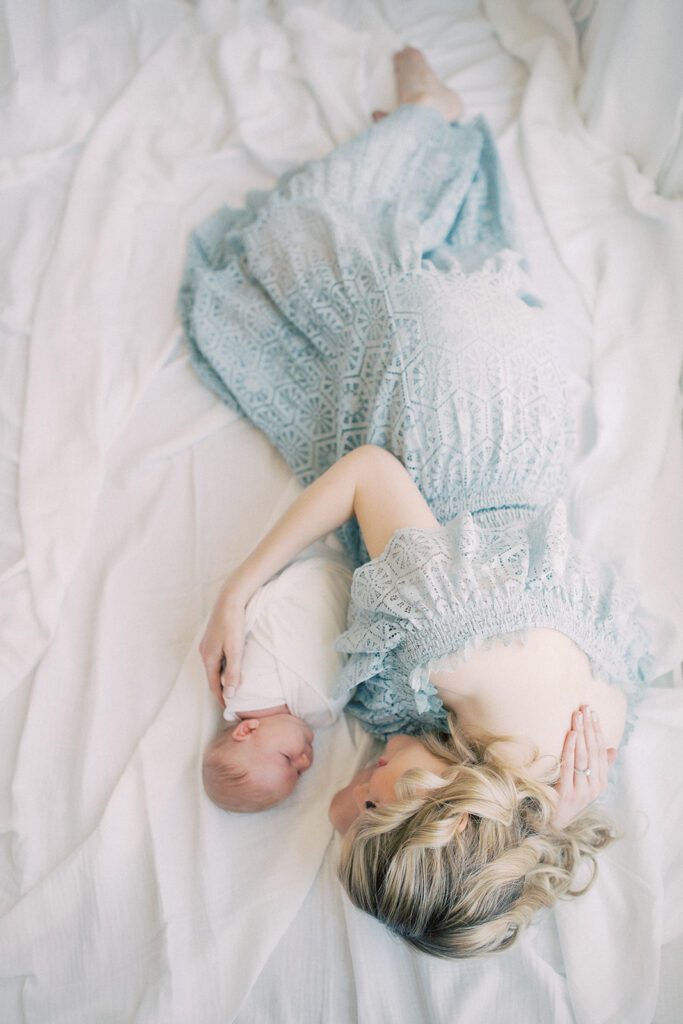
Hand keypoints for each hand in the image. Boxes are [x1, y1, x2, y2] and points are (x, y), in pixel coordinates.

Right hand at [199, 581, 247, 706]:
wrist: (230, 599)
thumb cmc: (234, 624)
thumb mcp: (236, 650)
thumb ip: (233, 673)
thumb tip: (229, 694)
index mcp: (208, 658)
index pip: (213, 685)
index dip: (221, 697)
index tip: (229, 708)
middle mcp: (204, 652)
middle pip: (212, 676)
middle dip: (221, 688)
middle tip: (233, 699)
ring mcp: (207, 644)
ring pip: (214, 666)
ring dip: (222, 677)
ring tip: (233, 685)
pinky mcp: (212, 637)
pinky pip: (216, 658)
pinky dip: (223, 666)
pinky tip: (231, 665)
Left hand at [551, 705, 616, 829]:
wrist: (550, 824)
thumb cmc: (566, 799)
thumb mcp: (585, 783)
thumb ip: (598, 767)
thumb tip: (614, 749)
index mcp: (600, 783)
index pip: (602, 752)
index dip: (598, 731)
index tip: (593, 712)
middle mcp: (594, 787)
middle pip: (593, 751)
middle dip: (590, 727)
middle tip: (585, 707)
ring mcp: (581, 791)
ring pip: (583, 757)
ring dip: (581, 733)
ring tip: (578, 715)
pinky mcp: (566, 793)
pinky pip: (570, 766)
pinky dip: (571, 749)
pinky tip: (571, 734)